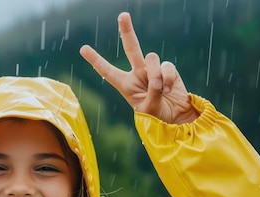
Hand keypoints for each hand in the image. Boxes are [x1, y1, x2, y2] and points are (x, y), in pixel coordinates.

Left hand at [80, 12, 198, 124]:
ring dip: (156, 75)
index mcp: (125, 86)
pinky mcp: (167, 69)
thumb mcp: (149, 108)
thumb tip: (158, 75)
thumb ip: (152, 91)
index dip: (96, 60)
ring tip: (161, 90)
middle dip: (127, 31)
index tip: (83, 49)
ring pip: (151, 58)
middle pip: (131, 49)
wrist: (177, 117)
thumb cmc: (158, 116)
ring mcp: (153, 70)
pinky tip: (170, 89)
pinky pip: (166, 66)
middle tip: (123, 15)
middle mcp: (137, 75)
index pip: (108, 71)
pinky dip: (168, 78)